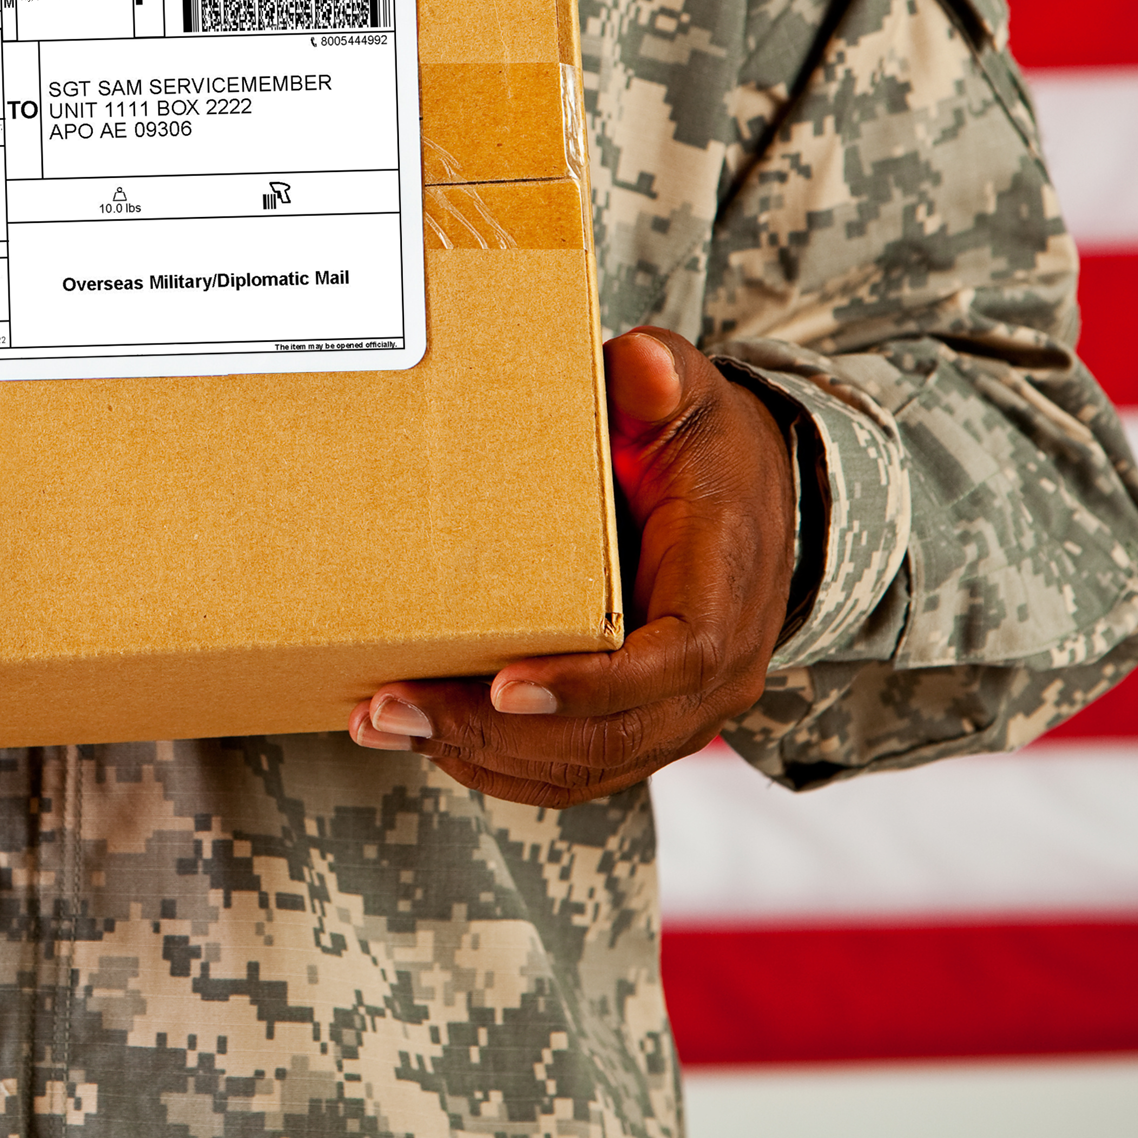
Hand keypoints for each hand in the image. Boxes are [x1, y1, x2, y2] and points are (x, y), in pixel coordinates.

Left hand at [347, 327, 796, 806]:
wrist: (752, 497)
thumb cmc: (707, 447)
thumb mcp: (691, 397)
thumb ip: (663, 379)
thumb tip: (641, 368)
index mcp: (726, 595)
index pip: (670, 663)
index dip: (589, 685)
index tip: (506, 681)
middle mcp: (713, 674)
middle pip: (610, 736)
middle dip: (498, 730)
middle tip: (398, 705)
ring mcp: (676, 712)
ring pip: (582, 766)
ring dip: (480, 755)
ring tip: (385, 722)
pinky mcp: (638, 726)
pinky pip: (570, 769)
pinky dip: (497, 763)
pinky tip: (423, 738)